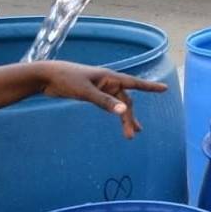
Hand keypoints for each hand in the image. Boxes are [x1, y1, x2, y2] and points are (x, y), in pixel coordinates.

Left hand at [38, 61, 167, 138]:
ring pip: (118, 104)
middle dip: (130, 118)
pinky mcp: (92, 93)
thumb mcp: (86, 92)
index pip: (135, 83)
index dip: (150, 87)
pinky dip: (115, 112)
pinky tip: (118, 117)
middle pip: (126, 101)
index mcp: (110, 78)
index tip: (165, 89)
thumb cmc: (66, 80)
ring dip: (124, 118)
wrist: (46, 76)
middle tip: (132, 135)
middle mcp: (108, 82)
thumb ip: (105, 102)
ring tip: (131, 134)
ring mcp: (100, 88)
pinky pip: (109, 104)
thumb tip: (124, 111)